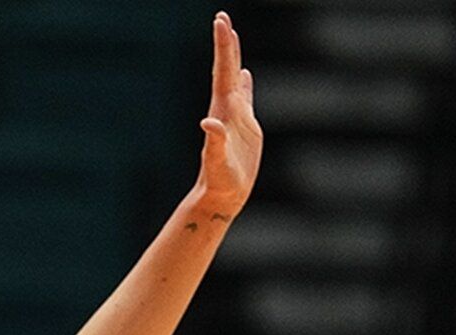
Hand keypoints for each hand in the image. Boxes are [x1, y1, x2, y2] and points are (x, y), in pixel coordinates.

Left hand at [195, 13, 262, 219]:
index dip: (223, 47)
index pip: (223, 71)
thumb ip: (214, 143)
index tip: (221, 21)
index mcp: (222, 111)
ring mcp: (236, 116)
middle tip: (221, 17)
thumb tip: (209, 124)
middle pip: (227, 68)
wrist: (221, 195)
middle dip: (226, 43)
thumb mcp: (217, 162)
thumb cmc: (219, 182)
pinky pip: (246, 97)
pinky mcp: (245, 127)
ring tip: (232, 35)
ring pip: (235, 79)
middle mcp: (227, 108)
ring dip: (233, 57)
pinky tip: (245, 74)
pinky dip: (245, 83)